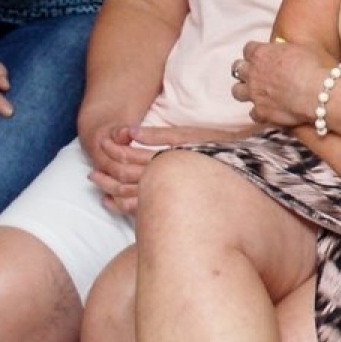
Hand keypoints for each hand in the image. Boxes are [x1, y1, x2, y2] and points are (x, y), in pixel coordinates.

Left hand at [85, 124, 258, 214]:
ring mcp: (168, 193)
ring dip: (110, 191)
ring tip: (97, 186)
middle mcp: (165, 178)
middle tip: (90, 175)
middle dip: (106, 174)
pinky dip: (123, 206)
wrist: (249, 166)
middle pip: (125, 178)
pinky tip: (114, 203)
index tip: (101, 144)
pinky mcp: (173, 204)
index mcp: (166, 158)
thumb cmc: (219, 146)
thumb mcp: (190, 135)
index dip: (113, 151)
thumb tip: (128, 132)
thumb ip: (159, 135)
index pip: (130, 156)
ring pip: (130, 196)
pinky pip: (141, 209)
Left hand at [232, 39, 332, 127]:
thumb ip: (285, 48)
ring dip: (245, 90)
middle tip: (255, 72)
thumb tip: (283, 48)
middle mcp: (253, 73)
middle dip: (245, 70)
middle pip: (238, 69)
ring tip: (255, 92)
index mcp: (262, 54)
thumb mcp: (299, 48)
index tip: (262, 54)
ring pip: (237, 91)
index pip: (248, 49)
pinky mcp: (261, 111)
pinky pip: (252, 113)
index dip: (255, 51)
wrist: (317, 92)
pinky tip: (267, 110)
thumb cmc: (312, 66)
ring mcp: (255, 93)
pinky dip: (258, 112)